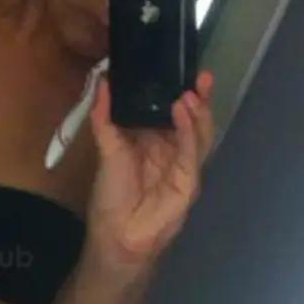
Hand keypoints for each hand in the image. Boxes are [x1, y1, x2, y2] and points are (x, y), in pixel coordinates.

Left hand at [86, 71, 215, 270]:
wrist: (115, 236)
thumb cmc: (112, 195)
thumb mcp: (106, 148)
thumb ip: (104, 116)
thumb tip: (103, 80)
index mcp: (156, 140)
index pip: (174, 109)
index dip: (180, 89)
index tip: (181, 67)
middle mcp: (174, 150)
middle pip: (194, 118)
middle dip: (199, 96)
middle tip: (200, 74)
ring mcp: (184, 166)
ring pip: (200, 133)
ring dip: (198, 112)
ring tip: (190, 91)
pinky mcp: (188, 182)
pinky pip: (192, 153)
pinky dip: (190, 132)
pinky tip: (183, 113)